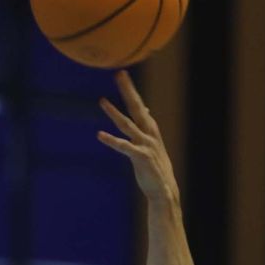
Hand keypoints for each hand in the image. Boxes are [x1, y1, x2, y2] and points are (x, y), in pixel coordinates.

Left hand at [97, 71, 177, 200]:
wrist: (164, 190)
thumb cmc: (156, 167)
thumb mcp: (152, 143)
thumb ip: (146, 127)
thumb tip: (145, 110)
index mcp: (151, 131)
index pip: (140, 106)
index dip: (131, 91)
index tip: (122, 75)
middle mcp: (149, 134)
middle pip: (137, 107)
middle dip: (128, 91)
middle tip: (119, 74)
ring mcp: (145, 145)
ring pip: (127, 124)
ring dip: (114, 112)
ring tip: (102, 101)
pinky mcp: (140, 157)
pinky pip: (123, 147)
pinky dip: (111, 141)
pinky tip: (99, 135)